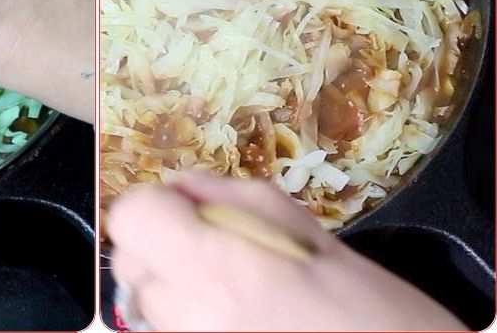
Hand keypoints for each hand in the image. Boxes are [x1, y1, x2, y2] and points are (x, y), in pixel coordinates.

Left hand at [107, 172, 466, 330]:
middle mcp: (189, 314)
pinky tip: (241, 318)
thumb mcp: (311, 233)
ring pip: (148, 301)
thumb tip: (183, 186)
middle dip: (163, 247)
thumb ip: (233, 198)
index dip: (156, 207)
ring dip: (177, 287)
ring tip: (241, 293)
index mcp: (217, 266)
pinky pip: (169, 330)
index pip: (130, 217)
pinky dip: (191, 318)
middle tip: (221, 252)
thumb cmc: (375, 314)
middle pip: (130, 261)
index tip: (189, 211)